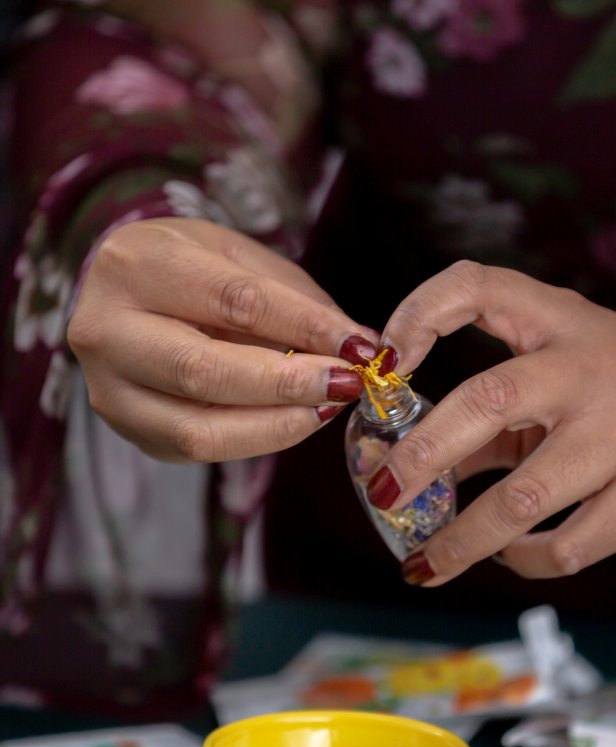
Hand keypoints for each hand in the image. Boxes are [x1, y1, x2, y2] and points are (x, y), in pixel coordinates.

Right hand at [68, 218, 377, 460]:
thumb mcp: (239, 257)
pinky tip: (294, 419)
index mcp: (134, 266)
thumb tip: (356, 346)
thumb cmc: (188, 268)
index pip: (235, 303)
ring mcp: (108, 390)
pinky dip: (256, 439)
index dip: (305, 327)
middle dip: (289, 384)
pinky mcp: (127, 430)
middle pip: (204, 372)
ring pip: (197, 430)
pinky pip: (197, 450)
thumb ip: (294, 300)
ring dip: (276, 424)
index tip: (360, 344)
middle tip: (348, 383)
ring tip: (327, 405)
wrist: (123, 294)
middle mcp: (105, 331)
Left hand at [366, 261, 615, 582]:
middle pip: (489, 401)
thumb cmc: (601, 387)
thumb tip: (402, 471)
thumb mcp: (547, 377)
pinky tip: (507, 556)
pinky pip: (574, 543)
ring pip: (525, 497)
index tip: (383, 362)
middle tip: (381, 493)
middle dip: (422, 454)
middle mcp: (585, 368)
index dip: (421, 315)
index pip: (477, 287)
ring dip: (464, 540)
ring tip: (426, 562)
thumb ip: (480, 418)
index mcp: (555, 323)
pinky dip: (531, 560)